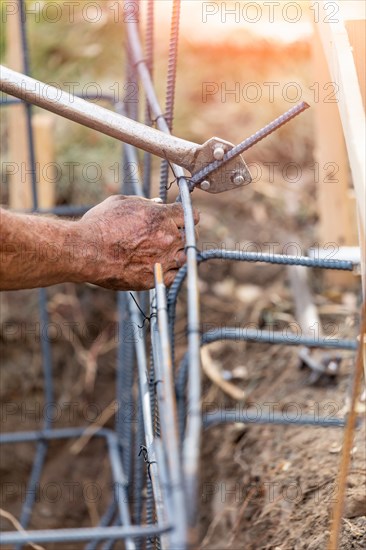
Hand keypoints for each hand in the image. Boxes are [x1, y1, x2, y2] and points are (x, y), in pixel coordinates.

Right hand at [75, 195, 199, 289]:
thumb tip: (157, 203)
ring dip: (178, 254)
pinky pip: (175, 276)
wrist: (86, 251)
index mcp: (162, 216)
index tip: (180, 220)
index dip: (185, 217)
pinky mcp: (156, 277)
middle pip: (190, 236)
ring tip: (166, 253)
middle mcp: (167, 238)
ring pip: (185, 257)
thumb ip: (145, 202)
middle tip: (172, 236)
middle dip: (183, 234)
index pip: (190, 215)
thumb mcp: (122, 203)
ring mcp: (163, 259)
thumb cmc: (100, 224)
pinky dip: (172, 271)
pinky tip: (163, 266)